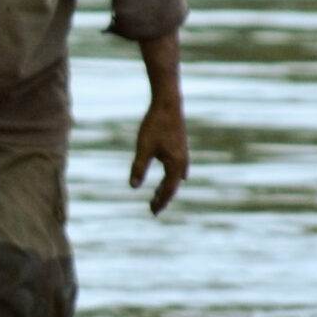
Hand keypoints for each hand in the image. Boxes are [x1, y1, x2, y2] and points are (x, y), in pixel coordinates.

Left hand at [129, 93, 187, 215]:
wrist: (168, 104)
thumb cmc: (155, 125)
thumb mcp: (143, 148)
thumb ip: (139, 167)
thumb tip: (133, 186)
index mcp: (175, 165)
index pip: (168, 190)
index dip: (160, 202)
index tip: (153, 212)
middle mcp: (182, 162)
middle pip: (173, 186)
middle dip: (163, 197)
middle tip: (153, 209)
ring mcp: (183, 155)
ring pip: (175, 178)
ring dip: (166, 188)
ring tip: (156, 196)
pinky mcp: (181, 148)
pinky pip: (177, 169)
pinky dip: (171, 177)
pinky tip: (171, 179)